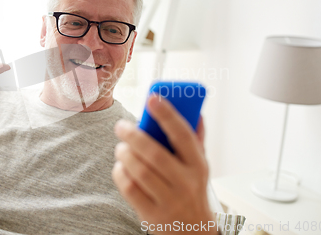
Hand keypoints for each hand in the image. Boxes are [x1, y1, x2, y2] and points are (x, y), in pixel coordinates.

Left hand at [112, 94, 215, 233]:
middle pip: (155, 154)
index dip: (167, 114)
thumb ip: (196, 139)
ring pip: (140, 171)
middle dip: (134, 136)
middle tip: (122, 126)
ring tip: (121, 147)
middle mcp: (185, 183)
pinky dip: (120, 174)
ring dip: (125, 154)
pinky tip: (121, 167)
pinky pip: (130, 189)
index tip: (152, 98)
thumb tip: (196, 111)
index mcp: (198, 165)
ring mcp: (169, 200)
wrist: (193, 233)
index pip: (183, 135)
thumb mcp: (199, 165)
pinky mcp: (152, 214)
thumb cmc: (192, 191)